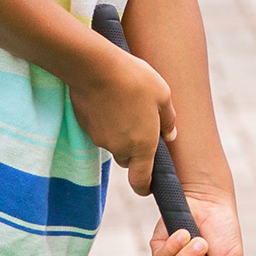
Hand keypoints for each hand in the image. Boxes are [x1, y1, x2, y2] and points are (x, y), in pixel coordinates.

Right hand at [69, 43, 176, 190]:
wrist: (95, 68)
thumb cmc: (136, 80)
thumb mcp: (163, 96)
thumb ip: (168, 120)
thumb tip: (170, 136)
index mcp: (142, 146)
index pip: (140, 181)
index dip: (144, 187)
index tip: (147, 188)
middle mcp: (119, 147)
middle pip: (127, 159)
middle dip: (133, 149)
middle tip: (140, 125)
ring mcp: (99, 138)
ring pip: (112, 143)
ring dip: (119, 133)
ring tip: (124, 105)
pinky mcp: (85, 126)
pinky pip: (98, 130)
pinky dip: (104, 121)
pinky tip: (108, 101)